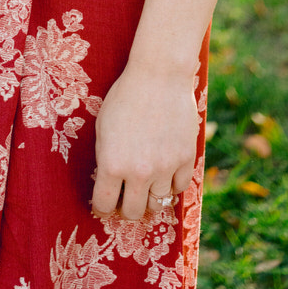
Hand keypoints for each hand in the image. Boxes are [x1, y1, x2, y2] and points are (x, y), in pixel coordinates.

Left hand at [90, 61, 198, 220]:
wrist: (159, 76)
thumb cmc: (124, 98)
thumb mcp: (102, 128)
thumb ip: (105, 159)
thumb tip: (108, 186)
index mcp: (112, 164)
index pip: (104, 204)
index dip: (101, 207)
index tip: (103, 204)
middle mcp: (139, 172)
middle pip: (133, 212)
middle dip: (126, 208)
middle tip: (125, 198)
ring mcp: (165, 168)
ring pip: (158, 204)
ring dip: (150, 197)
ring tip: (145, 185)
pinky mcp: (186, 160)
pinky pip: (179, 188)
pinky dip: (171, 184)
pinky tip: (164, 172)